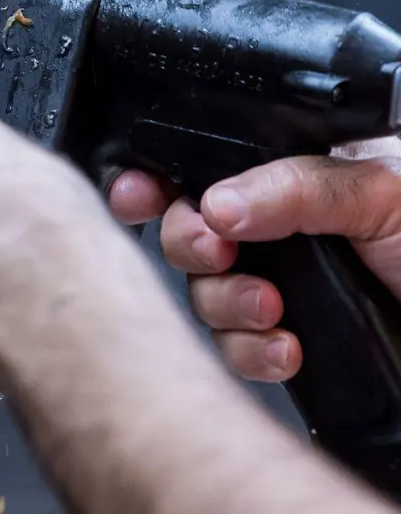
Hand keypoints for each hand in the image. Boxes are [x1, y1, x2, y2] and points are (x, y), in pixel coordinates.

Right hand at [109, 139, 400, 381]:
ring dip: (226, 304)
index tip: (139, 192)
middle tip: (218, 250)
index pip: (207, 163)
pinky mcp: (292, 338)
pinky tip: (287, 349)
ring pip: (205, 293)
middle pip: (190, 228)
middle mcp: (283, 227)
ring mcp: (286, 284)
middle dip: (192, 243)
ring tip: (269, 310)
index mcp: (298, 172)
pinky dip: (253, 351)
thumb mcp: (383, 190)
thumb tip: (215, 199)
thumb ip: (297, 186)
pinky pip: (237, 347)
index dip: (161, 176)